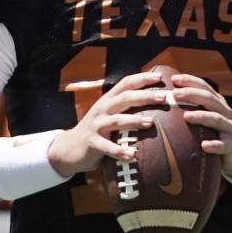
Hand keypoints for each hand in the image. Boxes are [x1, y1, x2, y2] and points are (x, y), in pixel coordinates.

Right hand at [46, 71, 163, 176]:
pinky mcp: (92, 143)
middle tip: (162, 97)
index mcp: (108, 100)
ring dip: (134, 121)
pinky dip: (119, 151)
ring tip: (150, 122)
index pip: (126, 83)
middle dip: (144, 96)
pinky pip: (107, 147)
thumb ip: (125, 108)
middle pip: (124, 98)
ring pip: (116, 120)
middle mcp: (102, 109)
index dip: (142, 78)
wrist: (69, 147)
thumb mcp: (108, 114)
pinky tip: (131, 155)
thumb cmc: (97, 130)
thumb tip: (154, 102)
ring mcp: (96, 125)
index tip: (160, 77)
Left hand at [169, 73, 231, 178]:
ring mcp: (229, 128)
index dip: (190, 81)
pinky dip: (214, 145)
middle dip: (192, 94)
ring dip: (201, 116)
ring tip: (186, 116)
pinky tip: (204, 146)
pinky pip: (223, 145)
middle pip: (210, 99)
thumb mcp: (206, 117)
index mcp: (217, 103)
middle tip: (175, 94)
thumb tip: (165, 97)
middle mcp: (225, 112)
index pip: (204, 87)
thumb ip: (192, 107)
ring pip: (216, 119)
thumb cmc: (215, 132)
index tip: (173, 79)